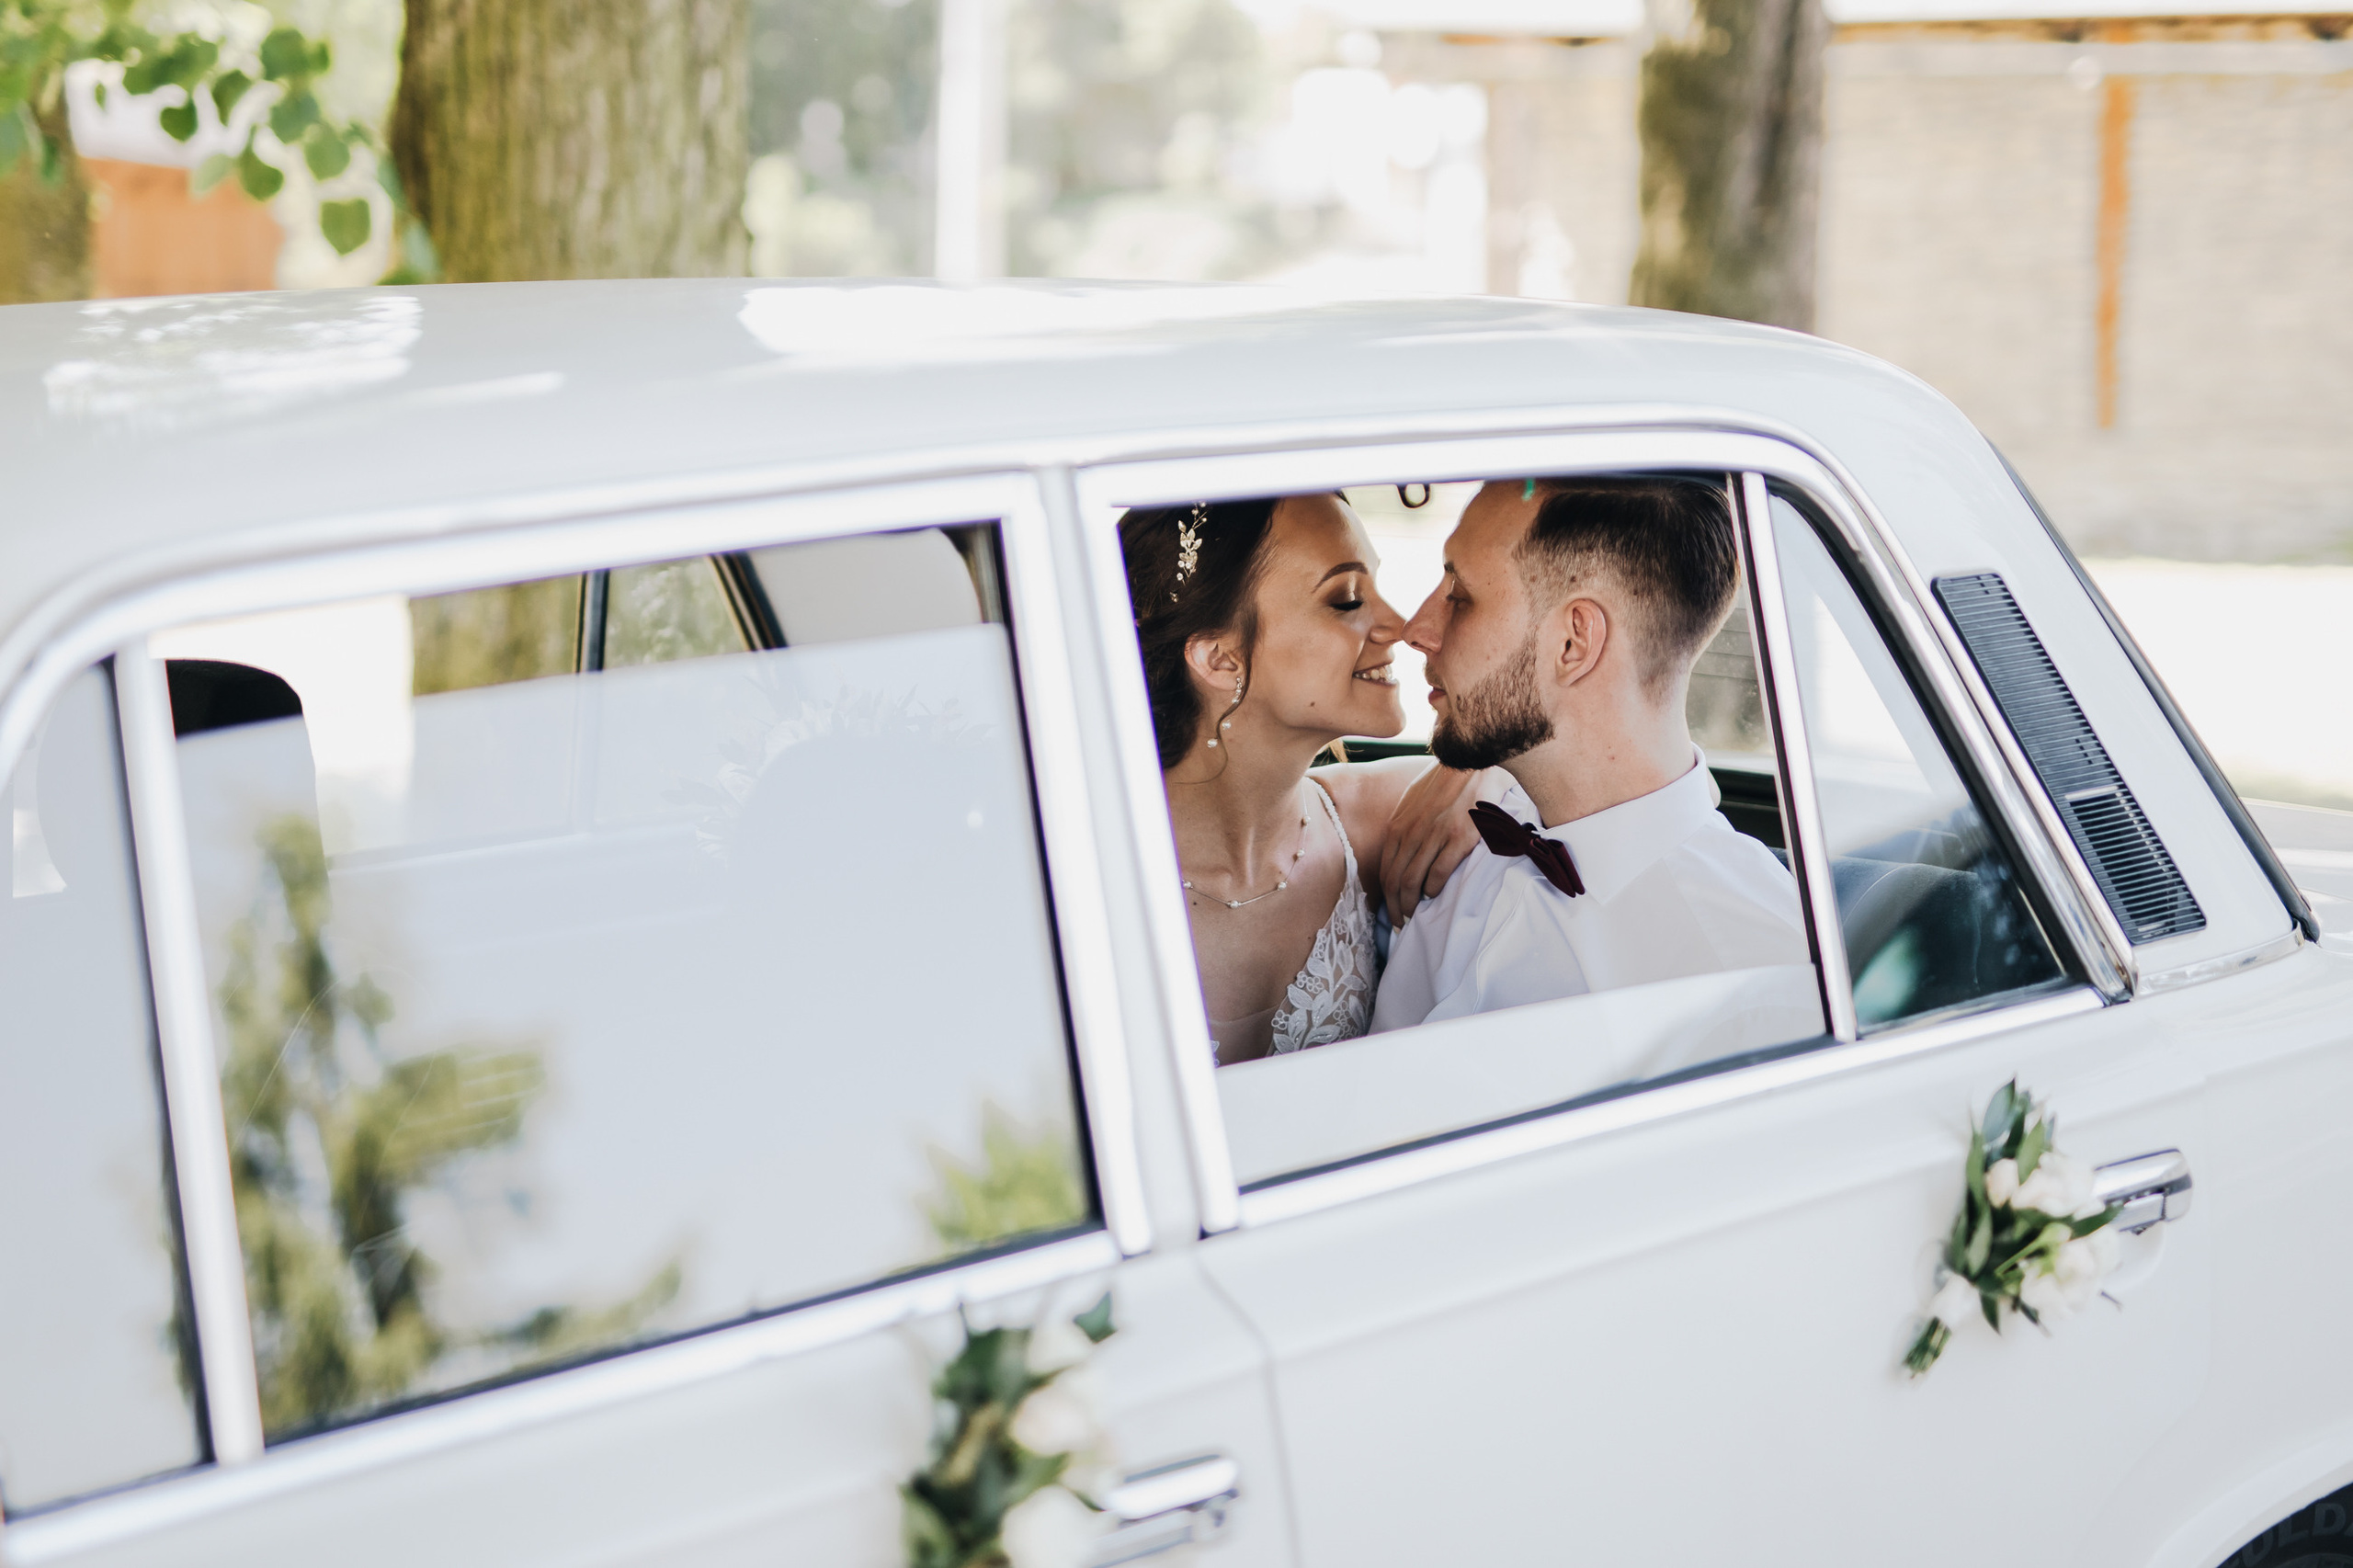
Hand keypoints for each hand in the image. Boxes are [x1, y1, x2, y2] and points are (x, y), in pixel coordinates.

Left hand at [1379, 764, 1505, 921]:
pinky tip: (1436, 895)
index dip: (1386, 897)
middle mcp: (1411, 832)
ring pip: (1413, 881)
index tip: (1391, 911)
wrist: (1471, 761)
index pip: (1385, 870)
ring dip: (1412, 904)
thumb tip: (1399, 852)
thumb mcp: (1413, 800)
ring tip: (1416, 916)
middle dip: (1396, 907)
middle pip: (1395, 881)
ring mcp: (1434, 835)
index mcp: (1398, 825)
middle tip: (1401, 924)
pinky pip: (1439, 873)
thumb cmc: (1444, 781)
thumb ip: (1404, 826)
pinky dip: (1434, 890)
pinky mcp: (1458, 838)